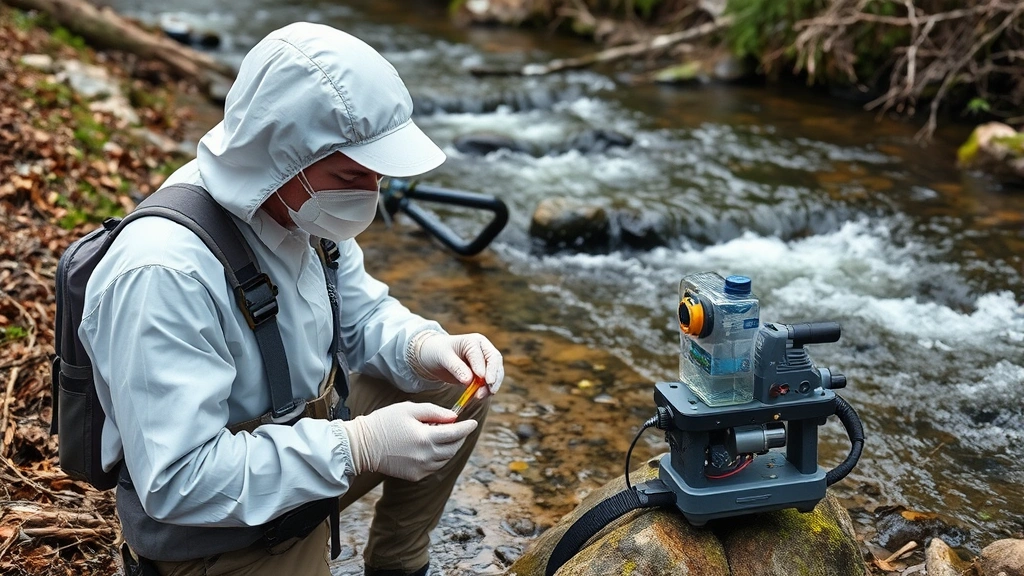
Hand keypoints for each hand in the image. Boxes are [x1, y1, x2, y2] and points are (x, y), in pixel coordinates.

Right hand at [341, 402, 477, 481]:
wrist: (362, 446)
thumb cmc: (385, 422)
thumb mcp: (409, 409)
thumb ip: (434, 412)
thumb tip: (454, 417)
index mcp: (425, 438)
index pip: (455, 434)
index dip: (466, 428)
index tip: (473, 423)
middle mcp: (426, 457)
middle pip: (453, 448)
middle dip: (459, 437)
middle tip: (456, 427)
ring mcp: (421, 469)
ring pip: (446, 458)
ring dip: (449, 447)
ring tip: (439, 434)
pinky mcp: (415, 476)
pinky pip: (435, 466)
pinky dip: (438, 456)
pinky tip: (429, 446)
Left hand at [413, 332, 503, 394]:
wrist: (434, 357)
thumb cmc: (438, 352)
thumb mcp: (444, 357)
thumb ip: (456, 367)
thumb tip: (469, 380)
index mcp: (473, 341)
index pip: (481, 354)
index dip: (483, 366)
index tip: (482, 378)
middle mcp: (483, 349)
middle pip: (495, 361)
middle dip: (493, 376)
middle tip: (489, 389)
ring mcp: (485, 362)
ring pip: (496, 372)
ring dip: (492, 385)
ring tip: (481, 396)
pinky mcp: (483, 373)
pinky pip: (490, 382)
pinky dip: (487, 389)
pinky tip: (481, 396)